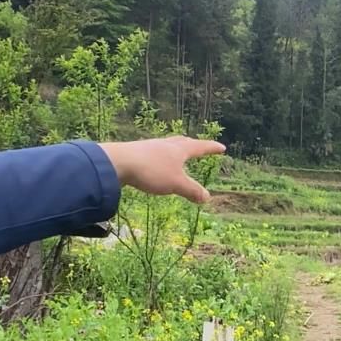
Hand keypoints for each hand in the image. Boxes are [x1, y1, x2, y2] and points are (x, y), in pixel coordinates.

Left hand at [98, 136, 225, 203]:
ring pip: (168, 146)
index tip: (222, 148)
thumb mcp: (176, 184)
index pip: (200, 147)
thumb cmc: (152, 171)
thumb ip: (192, 190)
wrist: (118, 162)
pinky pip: (155, 153)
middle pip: (183, 142)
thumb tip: (207, 197)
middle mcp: (166, 145)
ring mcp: (151, 147)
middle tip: (200, 147)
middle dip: (193, 145)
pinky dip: (162, 157)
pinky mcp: (138, 153)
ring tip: (178, 154)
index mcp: (179, 150)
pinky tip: (156, 162)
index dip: (212, 148)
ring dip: (176, 150)